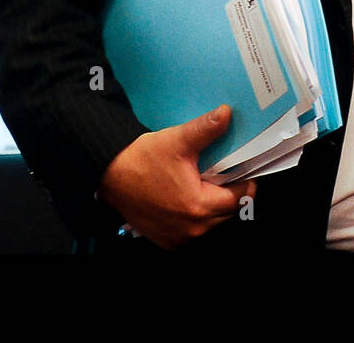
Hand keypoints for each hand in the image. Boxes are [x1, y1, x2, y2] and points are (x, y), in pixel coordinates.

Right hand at [97, 104, 254, 248]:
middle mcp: (191, 229)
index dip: (244, 182)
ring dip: (213, 206)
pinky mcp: (166, 241)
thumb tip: (226, 113)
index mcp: (198, 207)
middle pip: (226, 213)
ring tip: (206, 184)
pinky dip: (195, 217)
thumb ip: (206, 128)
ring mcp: (178, 239)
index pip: (239, 199)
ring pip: (211, 223)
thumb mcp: (177, 140)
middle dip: (229, 194)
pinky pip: (193, 231)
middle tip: (225, 173)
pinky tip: (189, 197)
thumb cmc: (141, 160)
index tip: (244, 169)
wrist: (108, 176)